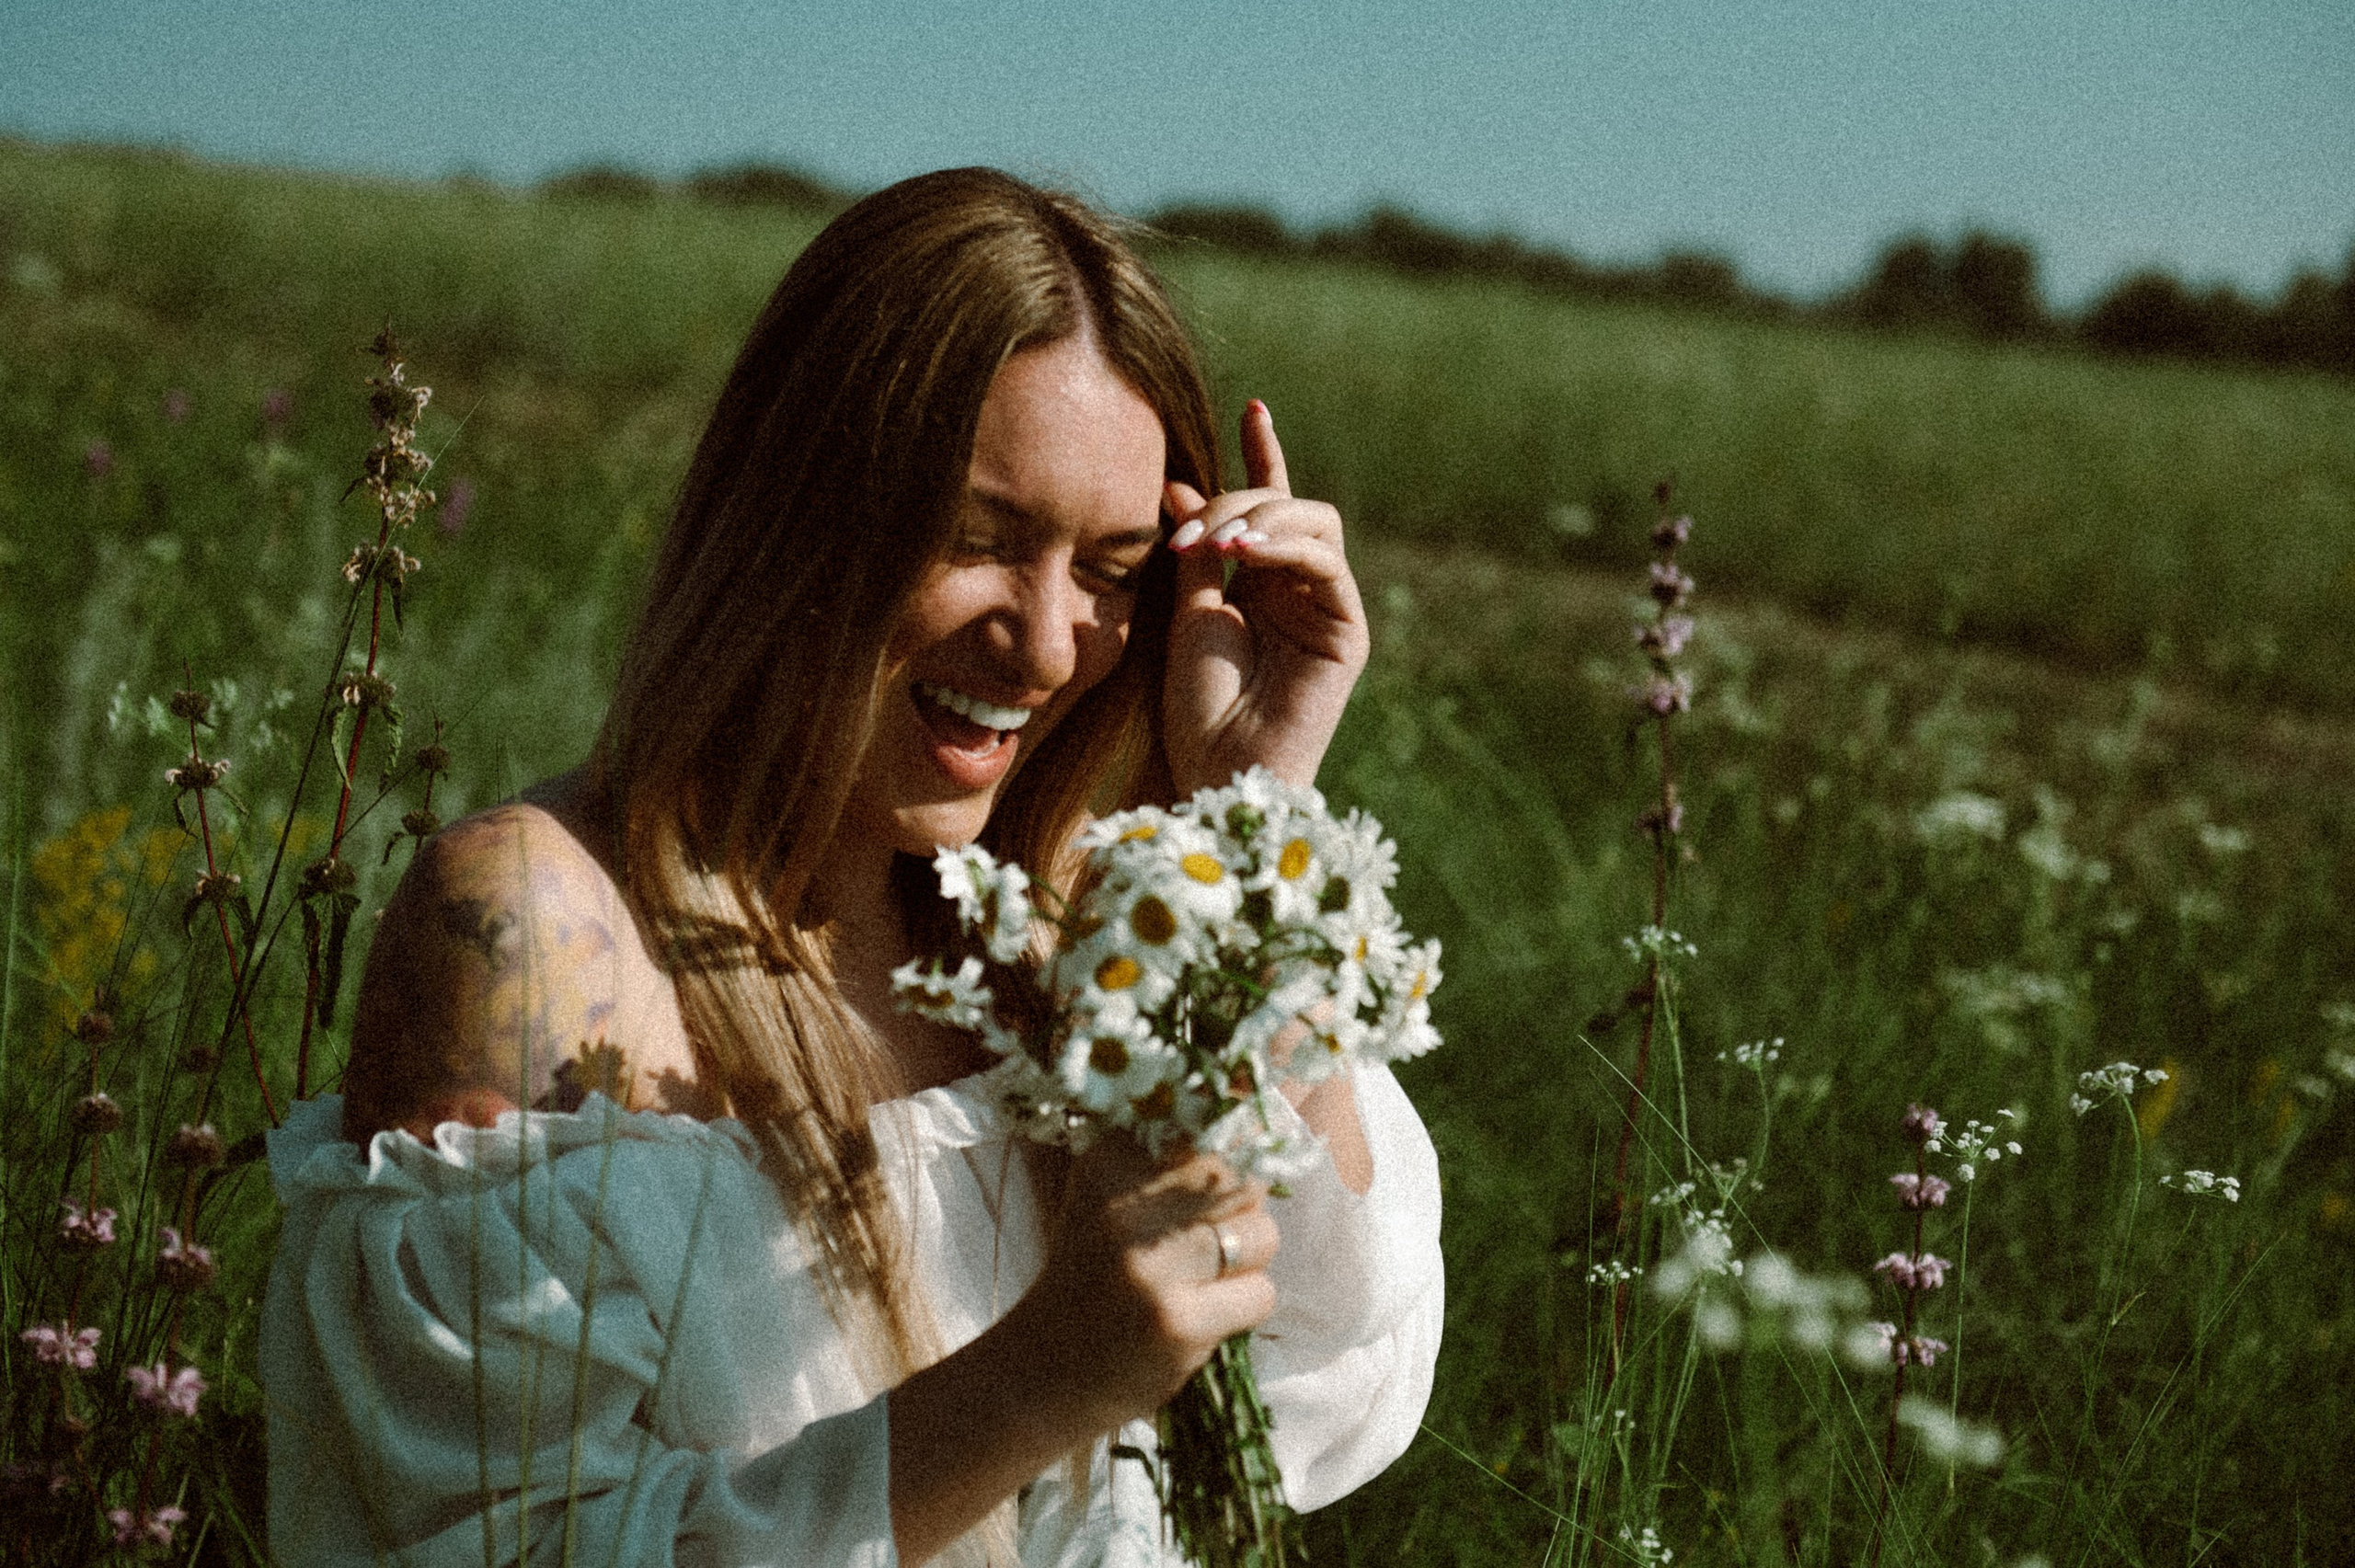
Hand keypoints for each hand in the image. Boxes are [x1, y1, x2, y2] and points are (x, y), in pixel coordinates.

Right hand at [885, 1138, 1279, 1560]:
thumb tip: (1259, 1096)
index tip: (1230, 1160)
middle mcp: (1125, 1202)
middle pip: (1244, 1174)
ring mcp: (1151, 1264)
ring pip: (1262, 1233)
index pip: (1209, 1119)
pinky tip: (1198, 1317)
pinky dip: (1243, 1308)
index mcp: (1109, 1159)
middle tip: (1204, 1240)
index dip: (1239, 1138)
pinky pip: (1260, 1293)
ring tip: (1198, 1281)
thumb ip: (1171, 1152)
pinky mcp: (1177, 1321)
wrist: (1043, 1374)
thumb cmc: (1093, 1275)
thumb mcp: (1110, 1196)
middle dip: (1243, 1208)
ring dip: (1247, 1263)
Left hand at [1163, 400, 1369, 795]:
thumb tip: (1179, 485)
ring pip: (1314, 523)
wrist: (1212, 773)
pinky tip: (1244, 555)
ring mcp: (1327, 608)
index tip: (1254, 407)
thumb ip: (1193, 551)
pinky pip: (1326, 562)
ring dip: (1262, 520)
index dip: (1265, 455)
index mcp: (1260, 584)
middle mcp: (1299, 590)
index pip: (1269, 505)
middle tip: (1190, 536)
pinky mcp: (1347, 631)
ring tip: (1217, 548)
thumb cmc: (1192, 707)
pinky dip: (1285, 547)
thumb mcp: (1182, 613)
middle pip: (1289, 506)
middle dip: (1239, 503)